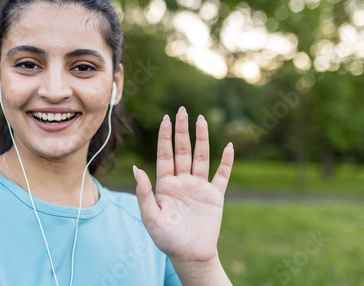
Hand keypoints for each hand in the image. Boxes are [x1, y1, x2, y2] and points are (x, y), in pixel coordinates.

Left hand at [133, 106, 233, 264]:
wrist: (189, 254)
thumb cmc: (166, 238)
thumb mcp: (151, 216)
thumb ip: (144, 192)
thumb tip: (136, 168)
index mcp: (165, 184)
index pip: (165, 154)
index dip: (165, 136)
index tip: (166, 118)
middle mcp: (182, 181)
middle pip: (182, 150)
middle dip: (182, 131)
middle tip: (183, 110)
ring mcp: (199, 187)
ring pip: (201, 157)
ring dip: (202, 139)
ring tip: (201, 120)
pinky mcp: (215, 196)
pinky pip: (222, 175)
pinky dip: (227, 162)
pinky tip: (228, 147)